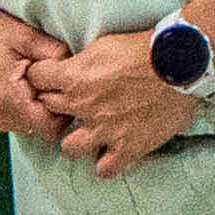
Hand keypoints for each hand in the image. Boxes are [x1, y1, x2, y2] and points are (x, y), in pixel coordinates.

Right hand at [0, 0, 69, 138]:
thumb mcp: (27, 36)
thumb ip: (56, 54)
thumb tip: (78, 68)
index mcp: (7, 100)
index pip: (51, 128)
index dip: (64, 111)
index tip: (65, 89)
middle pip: (41, 129)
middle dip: (52, 109)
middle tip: (50, 81)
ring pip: (29, 127)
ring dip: (37, 108)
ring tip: (33, 80)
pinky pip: (16, 121)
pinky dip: (24, 108)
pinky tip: (21, 85)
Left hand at [29, 29, 202, 177]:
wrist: (178, 65)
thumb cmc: (143, 49)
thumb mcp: (103, 44)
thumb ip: (82, 61)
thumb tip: (73, 67)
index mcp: (74, 78)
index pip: (36, 78)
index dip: (42, 75)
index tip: (49, 76)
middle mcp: (82, 106)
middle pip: (48, 110)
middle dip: (56, 103)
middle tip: (72, 101)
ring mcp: (104, 130)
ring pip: (69, 148)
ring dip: (76, 141)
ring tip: (89, 134)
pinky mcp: (127, 147)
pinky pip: (105, 169)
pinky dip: (106, 164)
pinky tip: (111, 155)